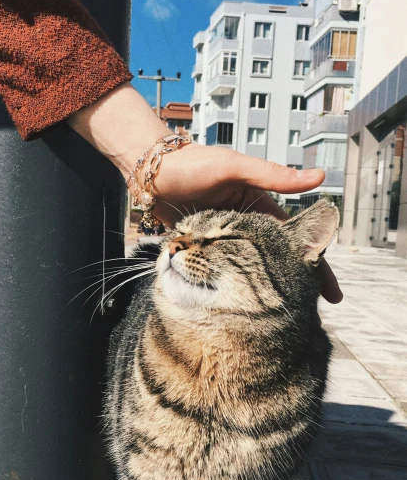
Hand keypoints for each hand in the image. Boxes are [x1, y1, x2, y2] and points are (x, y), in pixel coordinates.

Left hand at [69, 83, 341, 303]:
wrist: (149, 171)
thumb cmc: (192, 164)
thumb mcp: (235, 169)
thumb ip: (272, 177)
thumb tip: (319, 176)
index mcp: (259, 206)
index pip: (294, 240)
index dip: (314, 264)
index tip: (330, 291)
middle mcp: (244, 224)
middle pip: (276, 259)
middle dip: (294, 284)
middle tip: (310, 313)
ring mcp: (222, 237)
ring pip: (251, 268)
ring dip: (266, 289)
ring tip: (280, 316)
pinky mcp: (200, 245)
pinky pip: (221, 269)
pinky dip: (233, 285)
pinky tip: (240, 305)